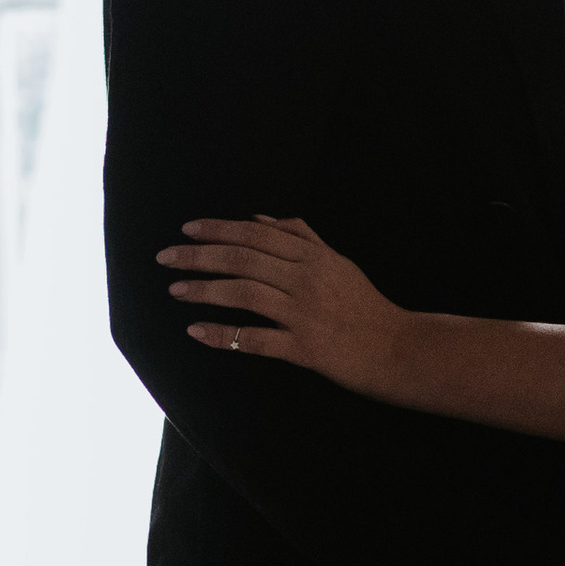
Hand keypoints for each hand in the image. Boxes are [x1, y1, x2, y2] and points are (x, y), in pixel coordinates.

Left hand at [160, 214, 406, 396]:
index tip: (188, 230)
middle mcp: (307, 280)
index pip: (257, 233)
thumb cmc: (365, 305)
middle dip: (200, 255)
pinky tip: (196, 330)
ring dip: (205, 290)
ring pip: (245, 293)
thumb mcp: (338, 262)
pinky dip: (223, 334)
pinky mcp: (304, 349)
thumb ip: (301, 237)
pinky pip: (255, 340)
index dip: (219, 229)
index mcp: (314, 257)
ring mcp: (304, 314)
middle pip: (244, 258)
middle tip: (166, 256)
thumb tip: (260, 216)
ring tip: (175, 289)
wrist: (398, 348)